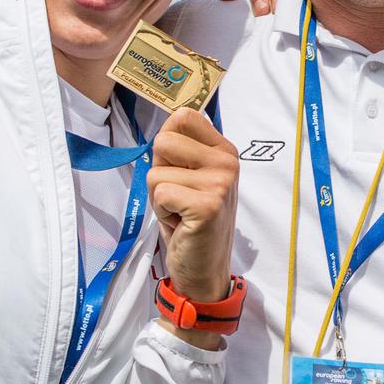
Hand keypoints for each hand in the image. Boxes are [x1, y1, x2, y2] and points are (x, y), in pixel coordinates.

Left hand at [147, 108, 239, 345]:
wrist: (204, 268)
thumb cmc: (190, 220)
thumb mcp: (191, 177)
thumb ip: (181, 150)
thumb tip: (168, 120)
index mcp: (224, 150)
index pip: (183, 116)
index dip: (167, 143)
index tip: (179, 169)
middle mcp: (227, 161)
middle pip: (163, 140)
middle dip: (159, 171)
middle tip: (178, 195)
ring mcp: (220, 182)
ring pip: (156, 172)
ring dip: (160, 197)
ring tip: (180, 212)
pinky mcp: (207, 205)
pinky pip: (160, 193)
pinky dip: (162, 212)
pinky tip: (181, 224)